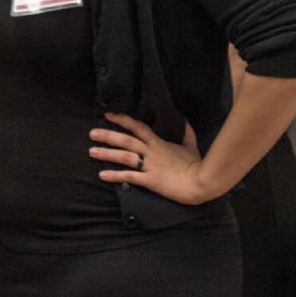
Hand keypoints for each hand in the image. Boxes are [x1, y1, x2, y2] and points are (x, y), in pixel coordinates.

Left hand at [90, 113, 213, 203]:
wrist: (204, 181)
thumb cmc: (197, 165)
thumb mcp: (192, 147)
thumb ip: (187, 134)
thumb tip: (185, 121)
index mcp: (160, 143)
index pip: (139, 127)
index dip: (123, 120)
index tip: (109, 115)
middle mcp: (152, 152)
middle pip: (126, 140)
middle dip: (108, 135)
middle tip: (92, 133)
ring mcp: (151, 166)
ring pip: (124, 157)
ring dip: (106, 153)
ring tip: (91, 151)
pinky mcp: (151, 180)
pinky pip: (130, 176)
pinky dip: (115, 176)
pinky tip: (102, 175)